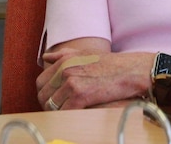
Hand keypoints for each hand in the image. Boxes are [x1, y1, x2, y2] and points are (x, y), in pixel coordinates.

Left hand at [36, 43, 152, 109]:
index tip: (51, 100)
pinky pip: (63, 112)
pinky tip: (74, 116)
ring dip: (57, 112)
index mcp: (64, 60)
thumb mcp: (85, 53)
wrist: (130, 70)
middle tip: (58, 110)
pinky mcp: (80, 95)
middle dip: (47, 105)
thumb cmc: (111, 64)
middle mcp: (65, 70)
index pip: (40, 82)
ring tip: (66, 114)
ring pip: (52, 106)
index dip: (44, 93)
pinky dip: (66, 116)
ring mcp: (72, 82)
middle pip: (43, 95)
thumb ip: (63, 54)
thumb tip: (46, 57)